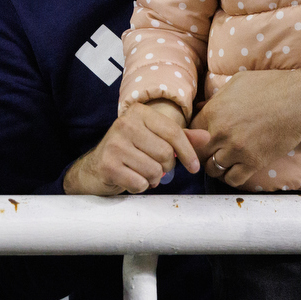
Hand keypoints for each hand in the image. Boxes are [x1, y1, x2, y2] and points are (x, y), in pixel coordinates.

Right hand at [64, 101, 209, 194]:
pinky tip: (130, 179)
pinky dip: (140, 187)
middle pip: (166, 154)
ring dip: (153, 179)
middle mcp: (125, 124)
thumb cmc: (129, 152)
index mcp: (138, 113)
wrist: (93, 169)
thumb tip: (207, 137)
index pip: (174, 132)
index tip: (194, 167)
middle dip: (165, 168)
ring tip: (141, 173)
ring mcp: (115, 144)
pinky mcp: (108, 165)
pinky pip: (140, 183)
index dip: (189, 153)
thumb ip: (180, 138)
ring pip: (155, 171)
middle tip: (154, 167)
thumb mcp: (154, 139)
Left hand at [190, 70, 300, 187]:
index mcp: (213, 112)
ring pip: (213, 169)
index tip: (200, 138)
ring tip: (224, 160)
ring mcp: (237, 150)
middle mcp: (221, 133)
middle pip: (198, 153)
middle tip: (210, 151)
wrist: (300, 100)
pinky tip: (236, 168)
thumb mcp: (235, 84)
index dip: (194, 137)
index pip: (190, 133)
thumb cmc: (269, 86)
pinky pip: (232, 179)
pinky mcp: (254, 163)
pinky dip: (231, 176)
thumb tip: (201, 109)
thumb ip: (216, 100)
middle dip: (202, 153)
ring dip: (216, 166)